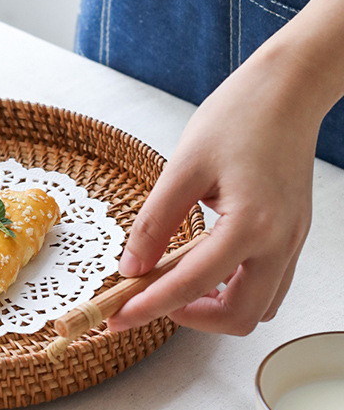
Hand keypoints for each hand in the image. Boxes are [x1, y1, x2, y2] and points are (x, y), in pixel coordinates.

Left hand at [107, 41, 319, 335]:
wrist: (289, 91)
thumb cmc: (238, 118)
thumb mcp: (183, 168)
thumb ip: (155, 222)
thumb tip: (131, 266)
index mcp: (251, 224)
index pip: (193, 285)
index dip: (149, 307)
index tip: (117, 318)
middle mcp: (279, 243)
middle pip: (238, 317)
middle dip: (190, 318)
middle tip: (150, 299)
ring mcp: (291, 243)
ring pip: (258, 308)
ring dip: (214, 307)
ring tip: (175, 283)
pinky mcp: (292, 236)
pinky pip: (268, 284)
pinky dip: (234, 289)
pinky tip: (203, 267)